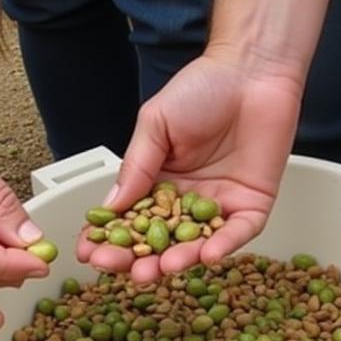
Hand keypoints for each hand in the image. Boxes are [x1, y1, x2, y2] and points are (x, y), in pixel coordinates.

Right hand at [77, 52, 300, 282]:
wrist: (250, 70)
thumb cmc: (201, 89)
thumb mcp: (155, 125)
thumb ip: (135, 166)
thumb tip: (110, 208)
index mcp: (158, 182)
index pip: (130, 220)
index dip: (109, 239)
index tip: (88, 254)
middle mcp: (186, 201)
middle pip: (159, 241)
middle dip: (138, 259)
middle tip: (121, 270)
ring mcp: (218, 205)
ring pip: (196, 244)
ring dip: (178, 260)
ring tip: (159, 270)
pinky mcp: (252, 206)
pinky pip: (238, 232)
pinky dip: (223, 245)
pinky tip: (206, 256)